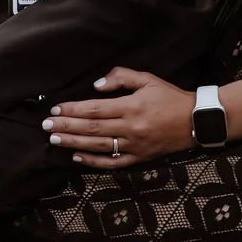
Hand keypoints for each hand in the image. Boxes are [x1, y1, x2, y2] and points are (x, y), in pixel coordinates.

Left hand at [43, 68, 194, 168]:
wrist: (196, 120)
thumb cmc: (170, 97)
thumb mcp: (147, 79)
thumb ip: (121, 78)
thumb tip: (96, 86)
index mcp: (131, 107)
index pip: (94, 109)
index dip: (73, 110)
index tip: (56, 110)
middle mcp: (130, 128)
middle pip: (91, 129)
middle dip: (66, 127)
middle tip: (46, 126)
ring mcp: (134, 146)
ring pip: (98, 146)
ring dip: (74, 143)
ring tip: (54, 140)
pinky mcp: (139, 158)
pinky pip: (112, 163)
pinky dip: (93, 161)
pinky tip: (77, 157)